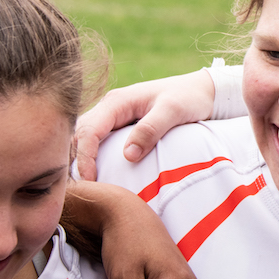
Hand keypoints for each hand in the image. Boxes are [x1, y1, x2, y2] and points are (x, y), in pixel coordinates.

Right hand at [75, 71, 216, 180]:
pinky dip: (93, 157)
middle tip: (83, 188)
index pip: (89, 131)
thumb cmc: (189, 97)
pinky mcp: (119, 125)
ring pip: (85, 138)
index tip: (91, 180)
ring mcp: (113, 116)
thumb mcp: (173, 111)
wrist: (202, 90)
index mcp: (117, 102)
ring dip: (82, 159)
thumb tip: (128, 156)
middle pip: (79, 135)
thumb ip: (151, 129)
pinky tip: (99, 174)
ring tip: (88, 185)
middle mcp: (109, 107)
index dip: (85, 157)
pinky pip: (98, 142)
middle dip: (76, 160)